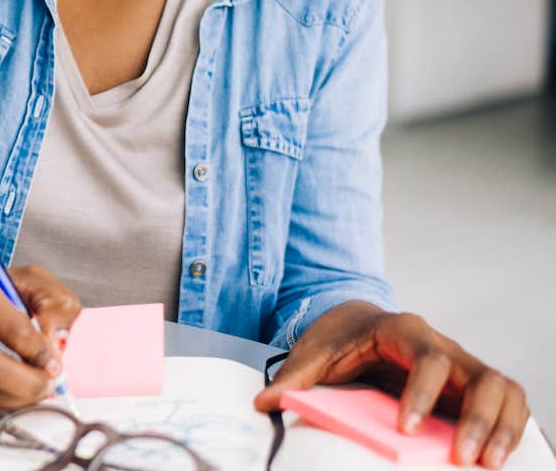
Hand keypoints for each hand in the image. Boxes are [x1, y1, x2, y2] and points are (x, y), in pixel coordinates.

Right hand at [0, 263, 81, 407]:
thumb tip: (54, 343)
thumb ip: (51, 302)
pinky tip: (3, 388)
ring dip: (10, 397)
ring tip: (30, 390)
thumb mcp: (23, 278)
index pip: (8, 326)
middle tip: (46, 386)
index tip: (54, 365)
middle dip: (25, 383)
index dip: (38, 352)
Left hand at [254, 301, 528, 467]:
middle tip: (462, 457)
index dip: (422, 392)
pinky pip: (506, 400)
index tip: (407, 429)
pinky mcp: (471, 386)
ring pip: (500, 386)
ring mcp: (461, 364)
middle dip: (475, 416)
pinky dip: (510, 427)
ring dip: (501, 425)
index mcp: (403, 330)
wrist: (357, 319)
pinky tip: (498, 457)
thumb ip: (294, 378)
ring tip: (487, 463)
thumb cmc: (340, 337)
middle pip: (476, 372)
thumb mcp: (315, 352)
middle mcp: (440, 344)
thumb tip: (265, 402)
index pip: (427, 356)